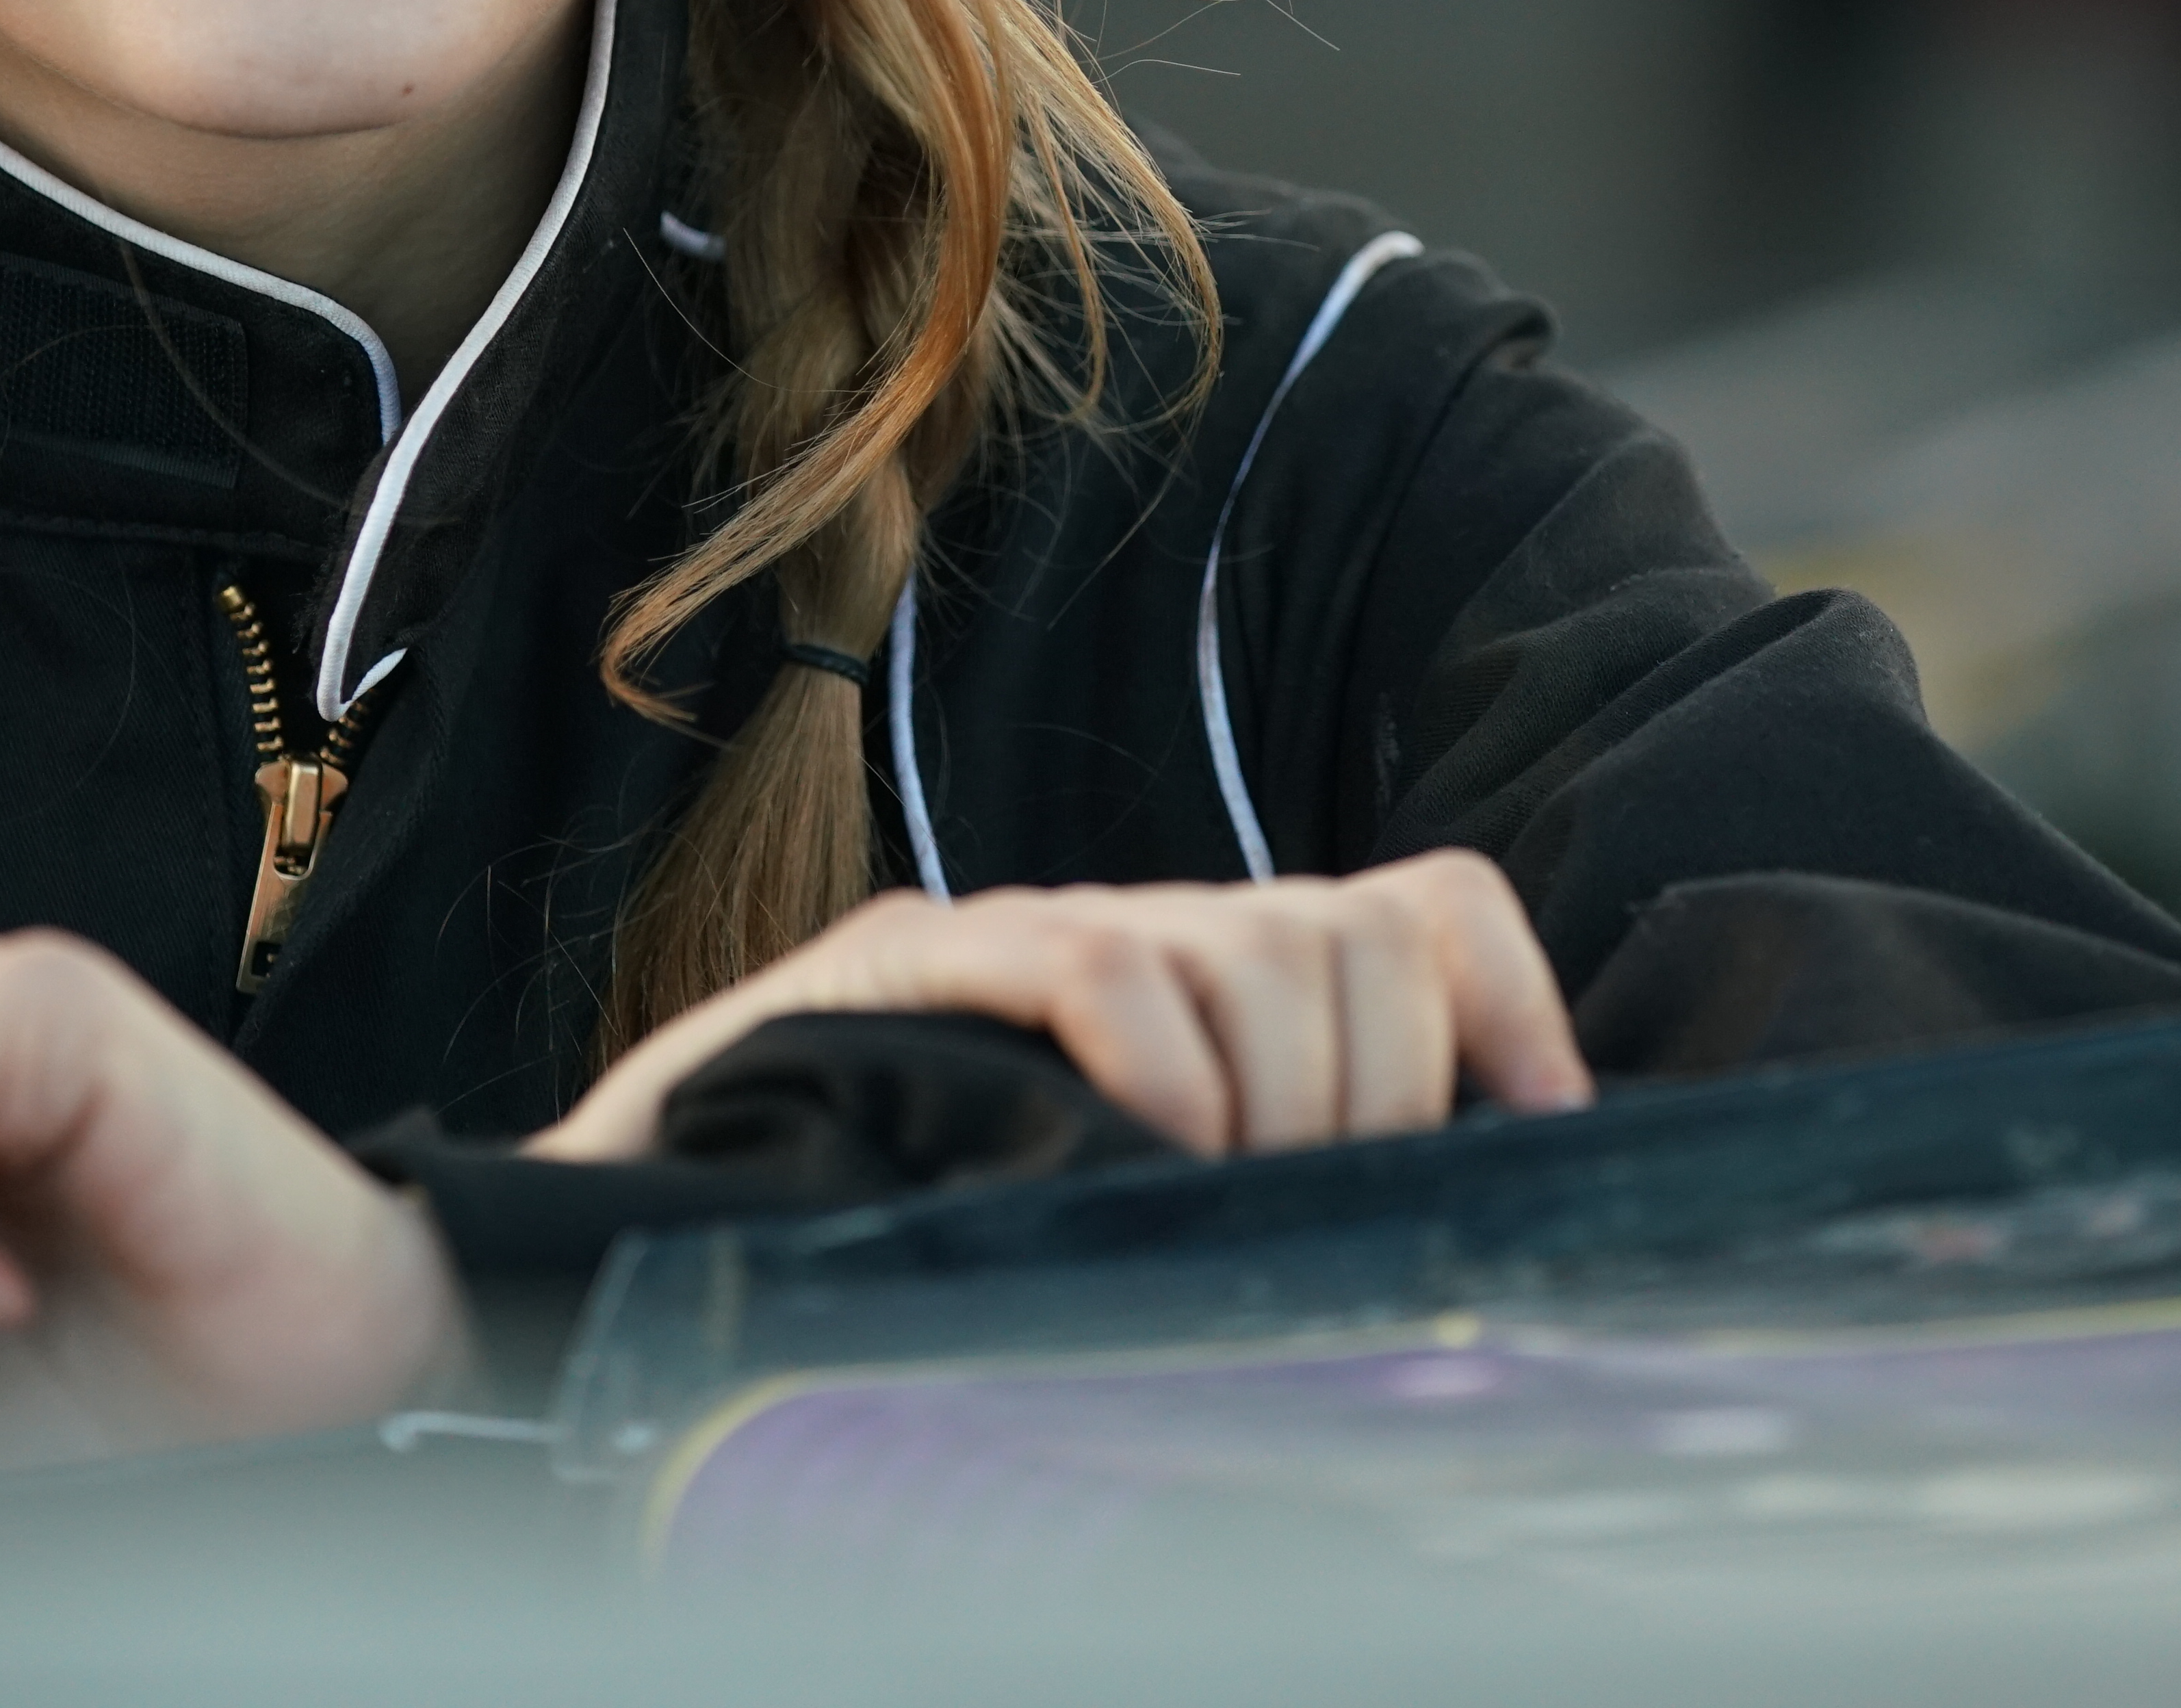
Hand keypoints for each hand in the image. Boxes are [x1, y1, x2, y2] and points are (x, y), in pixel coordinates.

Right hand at [532, 847, 1592, 1165]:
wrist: (632, 1249)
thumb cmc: (907, 1261)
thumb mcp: (1138, 1228)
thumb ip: (1272, 1209)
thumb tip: (1445, 1268)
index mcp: (1213, 984)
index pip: (1429, 912)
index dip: (1516, 1018)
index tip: (1549, 1145)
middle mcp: (1134, 931)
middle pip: (1355, 935)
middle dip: (1377, 1100)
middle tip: (1303, 1234)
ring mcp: (1021, 936)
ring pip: (1250, 948)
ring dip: (1276, 1107)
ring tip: (1214, 1222)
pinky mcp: (904, 967)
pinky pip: (1097, 966)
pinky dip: (1159, 1064)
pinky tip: (1149, 1161)